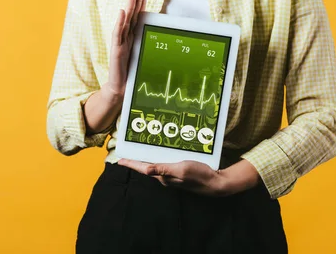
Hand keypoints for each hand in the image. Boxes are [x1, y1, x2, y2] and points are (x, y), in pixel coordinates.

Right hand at [103, 0, 146, 98]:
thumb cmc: (132, 73)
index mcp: (132, 37)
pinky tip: (122, 12)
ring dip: (129, 7)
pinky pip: (117, 35)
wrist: (121, 88)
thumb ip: (148, 45)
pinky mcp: (116, 51)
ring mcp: (120, 43)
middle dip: (134, 0)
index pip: (137, 16)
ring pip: (125, 22)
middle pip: (131, 15)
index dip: (140, 3)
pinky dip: (119, 23)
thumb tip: (164, 35)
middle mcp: (126, 37)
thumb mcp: (143, 55)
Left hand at [117, 158, 231, 196]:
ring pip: (155, 166)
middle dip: (136, 161)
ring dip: (147, 159)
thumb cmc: (199, 175)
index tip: (120, 159)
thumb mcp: (181, 169)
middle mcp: (165, 177)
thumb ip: (163, 169)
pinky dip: (159, 159)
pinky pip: (165, 165)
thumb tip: (146, 169)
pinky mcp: (179, 173)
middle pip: (147, 167)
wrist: (215, 183)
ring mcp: (172, 176)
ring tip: (139, 152)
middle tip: (127, 153)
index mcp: (163, 176)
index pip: (143, 169)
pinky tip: (160, 154)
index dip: (131, 163)